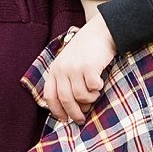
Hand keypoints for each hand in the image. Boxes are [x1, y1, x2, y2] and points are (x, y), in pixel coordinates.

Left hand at [34, 9, 114, 123]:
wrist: (102, 31)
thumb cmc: (87, 50)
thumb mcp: (69, 62)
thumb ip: (66, 80)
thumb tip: (71, 107)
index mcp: (55, 69)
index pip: (50, 96)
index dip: (57, 111)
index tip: (65, 120)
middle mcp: (62, 69)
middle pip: (65, 100)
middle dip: (74, 113)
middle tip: (81, 119)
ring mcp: (75, 67)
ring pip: (80, 96)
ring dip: (89, 100)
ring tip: (94, 95)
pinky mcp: (88, 67)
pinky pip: (92, 88)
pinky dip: (97, 89)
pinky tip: (100, 83)